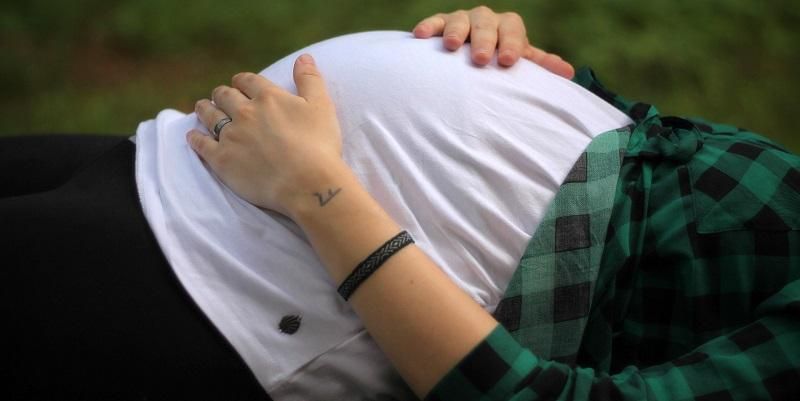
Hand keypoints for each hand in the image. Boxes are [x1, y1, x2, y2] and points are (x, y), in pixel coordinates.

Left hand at [186, 54, 346, 216]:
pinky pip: (201, 144)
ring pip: (209, 115)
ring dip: (204, 109)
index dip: (242, 81)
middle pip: (225, 95)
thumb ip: (310, 80)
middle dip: (222, 94)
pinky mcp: (222, 159)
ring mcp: (230, 135)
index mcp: (268, 97)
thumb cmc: (319, 146)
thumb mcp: (322, 107)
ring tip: (202, 107)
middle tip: (221, 96)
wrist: (307, 183)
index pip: (248, 80)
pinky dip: (195, 137)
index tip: (240, 84)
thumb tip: (304, 57)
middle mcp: (245, 112)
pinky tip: (192, 135)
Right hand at [412, 5, 574, 77]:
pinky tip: (420, 36)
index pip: (513, 28)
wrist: (473, 57)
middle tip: (481, 59)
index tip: (508, 61)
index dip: (511, 42)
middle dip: (484, 39)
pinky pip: (434, 22)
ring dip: (456, 31)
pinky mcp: (440, 26)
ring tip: (451, 46)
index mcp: (507, 27)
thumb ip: (540, 66)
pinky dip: (428, 27)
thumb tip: (569, 73)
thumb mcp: (521, 64)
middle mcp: (485, 20)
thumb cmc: (500, 62)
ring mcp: (462, 20)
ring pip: (459, 19)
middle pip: (486, 22)